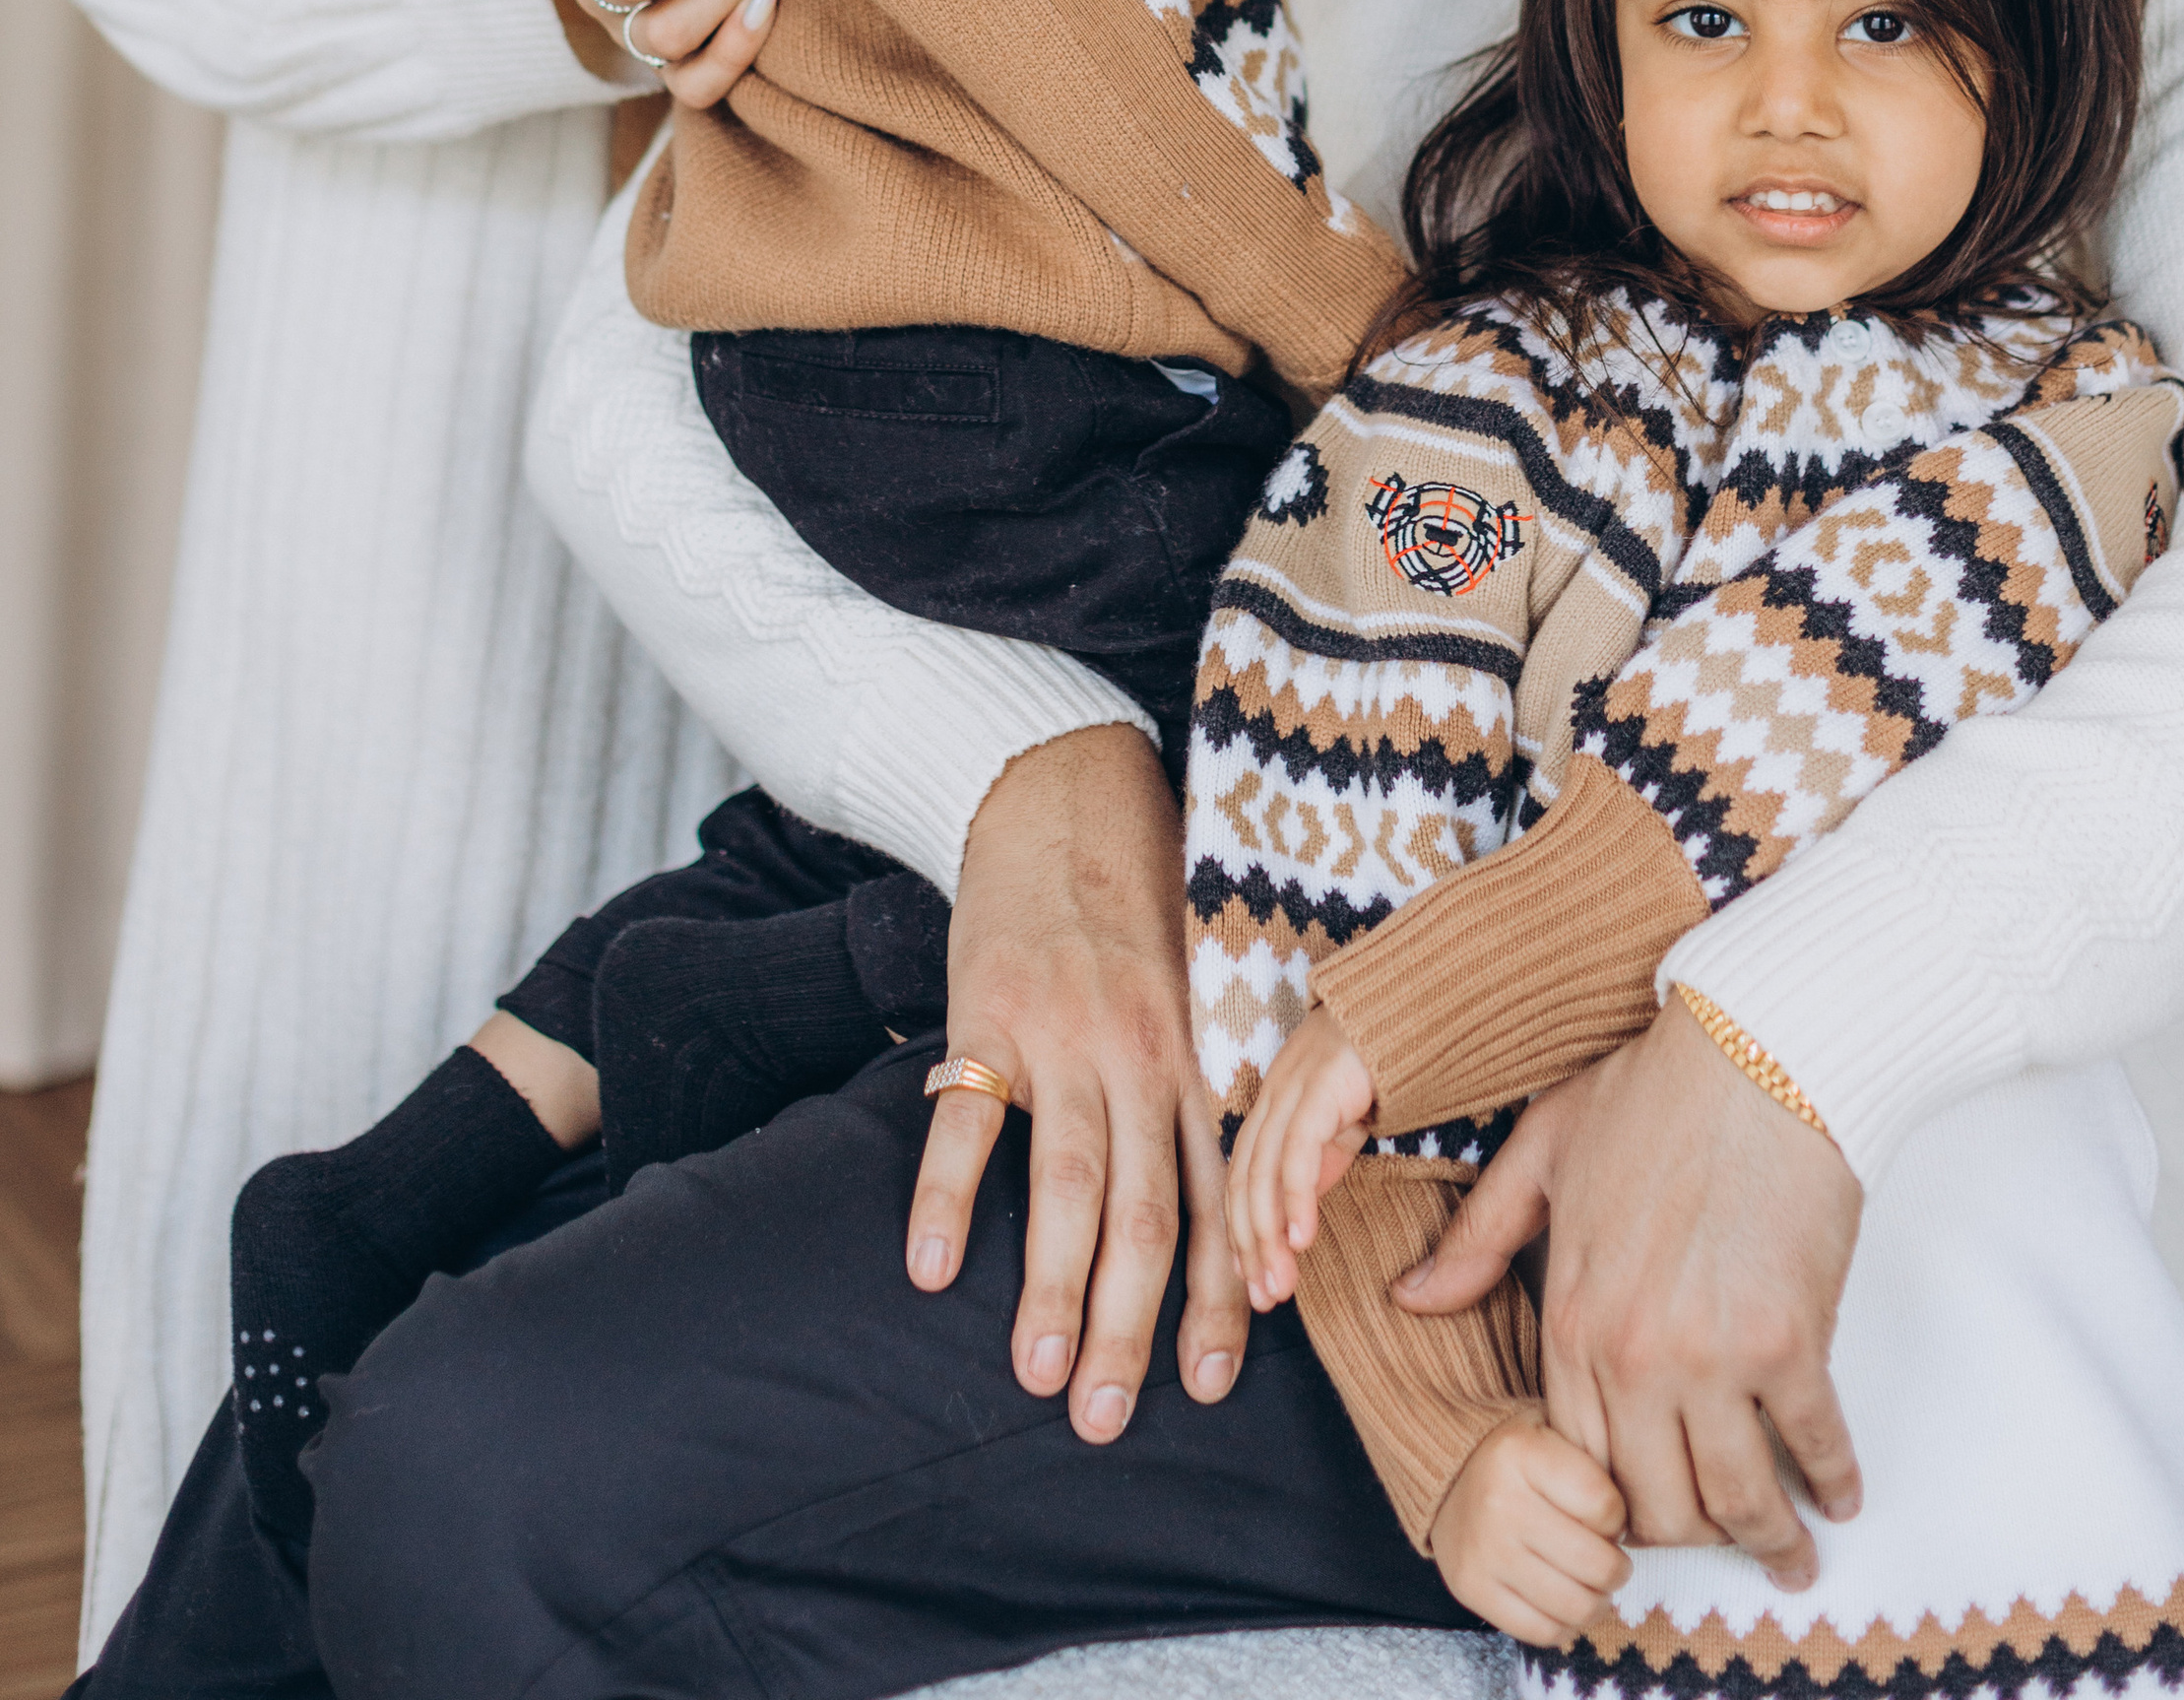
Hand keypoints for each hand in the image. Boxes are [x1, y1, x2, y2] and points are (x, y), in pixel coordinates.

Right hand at [906, 725, 1247, 1445]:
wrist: (1059, 793)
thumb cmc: (1135, 906)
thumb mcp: (1190, 991)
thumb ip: (1198, 1089)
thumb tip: (1222, 1213)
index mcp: (1195, 1059)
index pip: (1218, 1196)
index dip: (1219, 1294)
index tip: (1209, 1384)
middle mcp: (1140, 1054)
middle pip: (1145, 1211)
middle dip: (1131, 1325)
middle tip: (1107, 1418)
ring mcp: (1063, 1033)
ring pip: (1068, 1182)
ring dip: (1053, 1287)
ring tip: (1039, 1375)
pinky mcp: (988, 1008)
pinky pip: (967, 1118)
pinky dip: (949, 1198)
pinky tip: (933, 1270)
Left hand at [1226, 1005, 1375, 1308]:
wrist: (1423, 997)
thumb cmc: (1387, 1059)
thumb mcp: (1347, 1123)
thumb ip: (1321, 1161)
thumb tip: (1298, 1216)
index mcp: (1276, 1100)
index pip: (1242, 1175)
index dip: (1241, 1232)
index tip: (1251, 1284)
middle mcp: (1275, 1090)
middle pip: (1244, 1178)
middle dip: (1250, 1247)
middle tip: (1264, 1300)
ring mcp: (1295, 1082)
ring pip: (1264, 1170)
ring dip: (1268, 1236)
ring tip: (1280, 1284)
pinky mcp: (1323, 1080)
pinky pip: (1299, 1147)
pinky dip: (1296, 1198)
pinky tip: (1303, 1240)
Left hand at [1395, 1010, 1861, 1590]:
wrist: (1756, 1050)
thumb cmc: (1654, 1092)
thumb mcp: (1543, 1153)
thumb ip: (1478, 1238)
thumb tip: (1412, 1298)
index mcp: (1571, 1317)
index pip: (1579, 1460)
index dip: (1610, 1501)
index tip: (1639, 1514)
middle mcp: (1635, 1356)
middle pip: (1658, 1501)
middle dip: (1690, 1538)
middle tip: (1720, 1540)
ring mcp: (1714, 1357)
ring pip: (1736, 1498)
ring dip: (1768, 1540)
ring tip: (1791, 1551)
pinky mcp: (1790, 1343)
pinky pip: (1814, 1446)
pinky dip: (1831, 1484)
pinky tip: (1837, 1495)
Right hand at [1428, 1413, 1630, 1650]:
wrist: (1448, 1474)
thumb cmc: (1520, 1458)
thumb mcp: (1553, 1432)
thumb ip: (1593, 1466)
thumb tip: (1636, 1530)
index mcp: (1523, 1452)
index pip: (1604, 1505)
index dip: (1620, 1518)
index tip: (1609, 1517)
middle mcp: (1499, 1502)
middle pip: (1594, 1563)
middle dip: (1617, 1569)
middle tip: (1614, 1563)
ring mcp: (1483, 1551)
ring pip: (1573, 1605)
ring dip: (1598, 1602)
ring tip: (1595, 1588)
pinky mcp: (1471, 1589)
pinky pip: (1540, 1631)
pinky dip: (1566, 1626)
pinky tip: (1567, 1606)